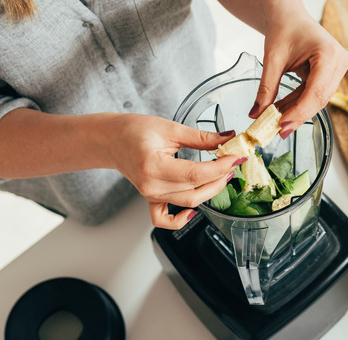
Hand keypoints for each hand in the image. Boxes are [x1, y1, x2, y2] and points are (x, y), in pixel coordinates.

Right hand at [106, 114, 244, 228]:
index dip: (220, 167)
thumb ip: (201, 137)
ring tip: (222, 174)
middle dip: (220, 178)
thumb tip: (227, 138)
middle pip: (195, 191)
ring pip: (188, 202)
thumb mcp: (170, 128)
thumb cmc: (134, 130)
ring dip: (210, 191)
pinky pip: (164, 220)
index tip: (235, 158)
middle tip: (233, 163)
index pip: (195, 173)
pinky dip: (180, 220)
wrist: (112, 139)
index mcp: (153, 166)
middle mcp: (151, 185)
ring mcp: (150, 195)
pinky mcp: (151, 199)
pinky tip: (193, 211)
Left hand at [252, 12, 347, 136]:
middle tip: (277, 131)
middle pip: (320, 98)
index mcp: (329, 54)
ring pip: (318, 99)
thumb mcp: (272, 59)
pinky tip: (282, 112)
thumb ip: (266, 88)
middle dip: (298, 116)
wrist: (289, 14)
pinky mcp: (332, 74)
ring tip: (276, 122)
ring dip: (297, 111)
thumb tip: (256, 115)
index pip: (316, 91)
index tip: (281, 126)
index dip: (300, 112)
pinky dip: (299, 103)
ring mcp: (338, 68)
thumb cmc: (283, 28)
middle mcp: (340, 62)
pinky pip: (315, 94)